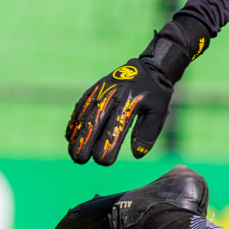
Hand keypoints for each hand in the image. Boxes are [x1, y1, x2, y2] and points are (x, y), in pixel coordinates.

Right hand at [65, 18, 206, 164]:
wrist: (150, 67)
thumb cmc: (155, 94)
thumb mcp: (159, 112)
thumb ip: (148, 133)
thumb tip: (137, 155)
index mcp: (130, 103)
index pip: (116, 129)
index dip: (108, 145)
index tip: (103, 161)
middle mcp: (113, 96)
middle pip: (95, 122)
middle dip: (85, 142)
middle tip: (79, 160)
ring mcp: (101, 91)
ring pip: (85, 115)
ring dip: (77, 134)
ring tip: (72, 152)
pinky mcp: (95, 88)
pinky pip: (81, 105)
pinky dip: (75, 120)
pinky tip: (70, 135)